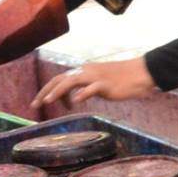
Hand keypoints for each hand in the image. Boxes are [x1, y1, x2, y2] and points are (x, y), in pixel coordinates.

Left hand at [31, 57, 155, 111]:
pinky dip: (81, 95)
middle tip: (34, 105)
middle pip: (59, 80)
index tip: (41, 102)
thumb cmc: (125, 79)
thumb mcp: (101, 82)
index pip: (60, 79)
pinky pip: (90, 89)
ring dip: (57, 92)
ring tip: (48, 102)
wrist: (143, 72)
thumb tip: (76, 96)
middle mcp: (86, 72)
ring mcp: (95, 77)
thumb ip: (87, 87)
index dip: (48, 90)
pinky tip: (74, 102)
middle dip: (45, 92)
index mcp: (84, 71)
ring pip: (70, 82)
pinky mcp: (105, 84)